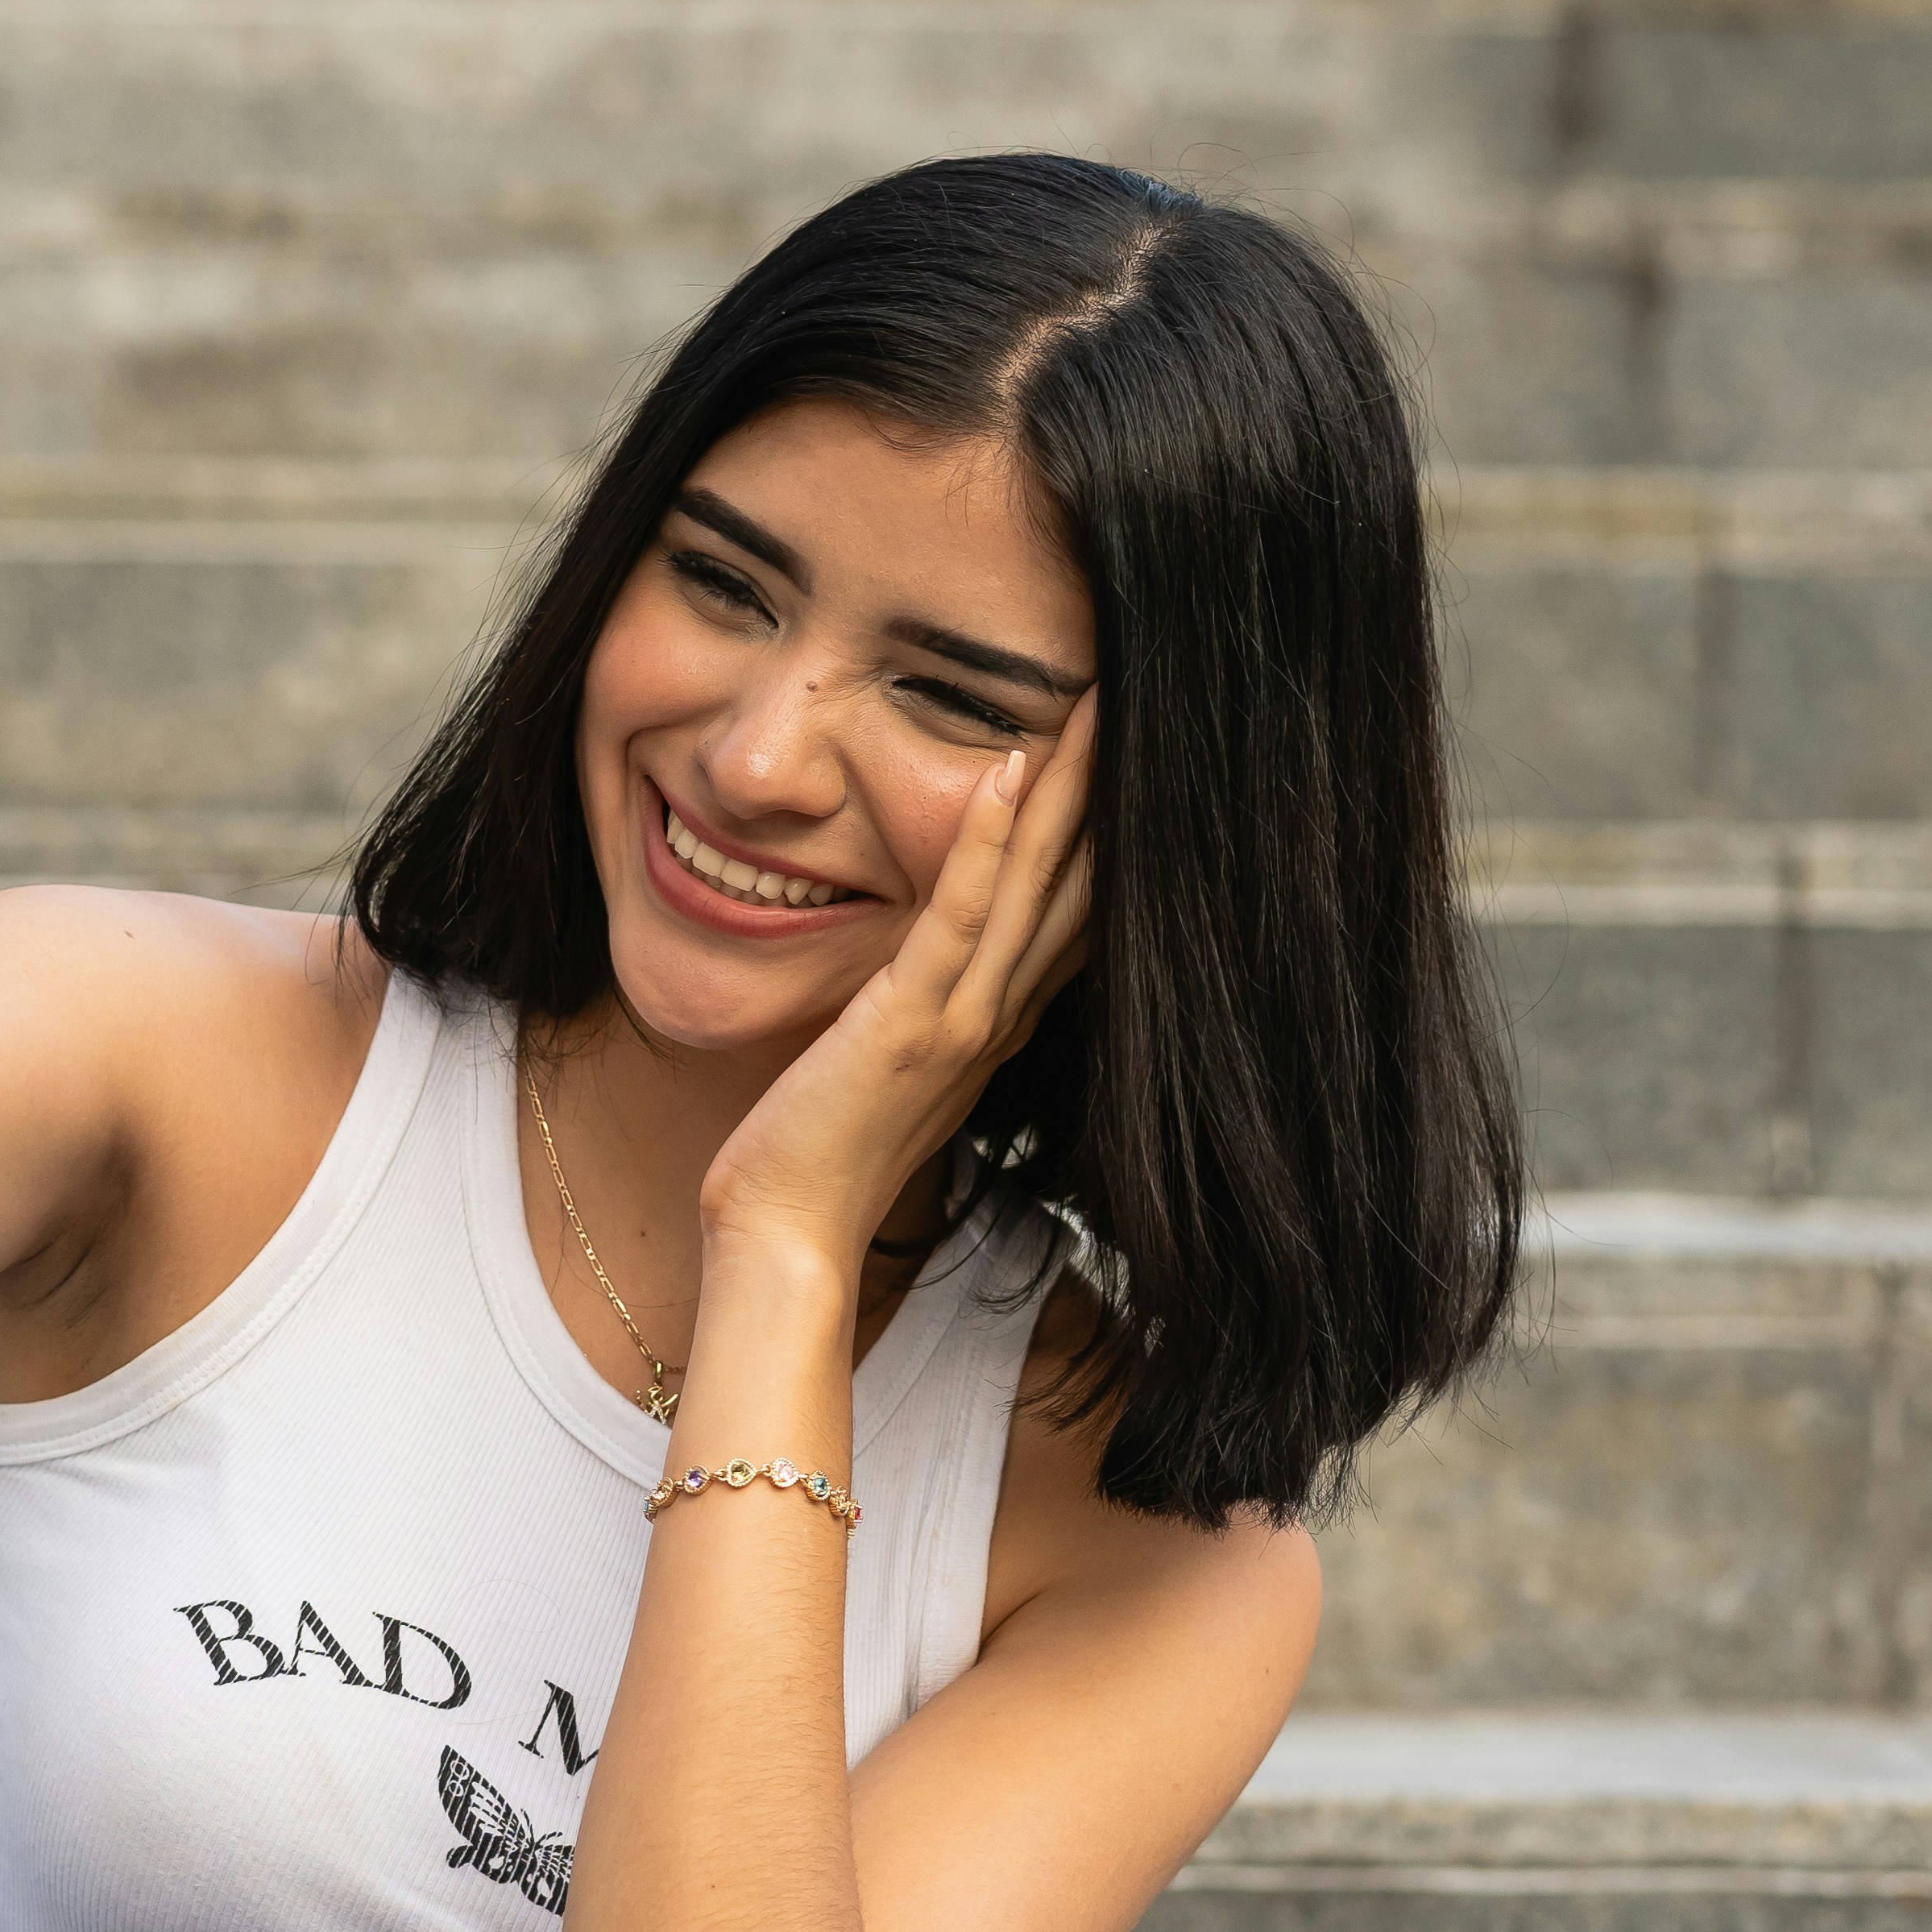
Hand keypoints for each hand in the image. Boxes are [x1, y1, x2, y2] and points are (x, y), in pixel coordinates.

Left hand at [696, 698, 1096, 1273]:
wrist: (789, 1236)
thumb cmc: (823, 1152)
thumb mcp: (892, 1062)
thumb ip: (925, 1003)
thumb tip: (933, 957)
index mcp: (1000, 1017)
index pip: (1076, 906)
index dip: (1111, 827)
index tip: (1130, 750)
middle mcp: (1002, 1012)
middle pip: (1080, 879)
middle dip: (1111, 785)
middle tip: (1142, 695)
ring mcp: (964, 1017)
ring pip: (1037, 882)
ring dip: (1069, 786)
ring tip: (1096, 699)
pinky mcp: (910, 1021)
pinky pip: (960, 915)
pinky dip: (988, 840)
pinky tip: (1008, 768)